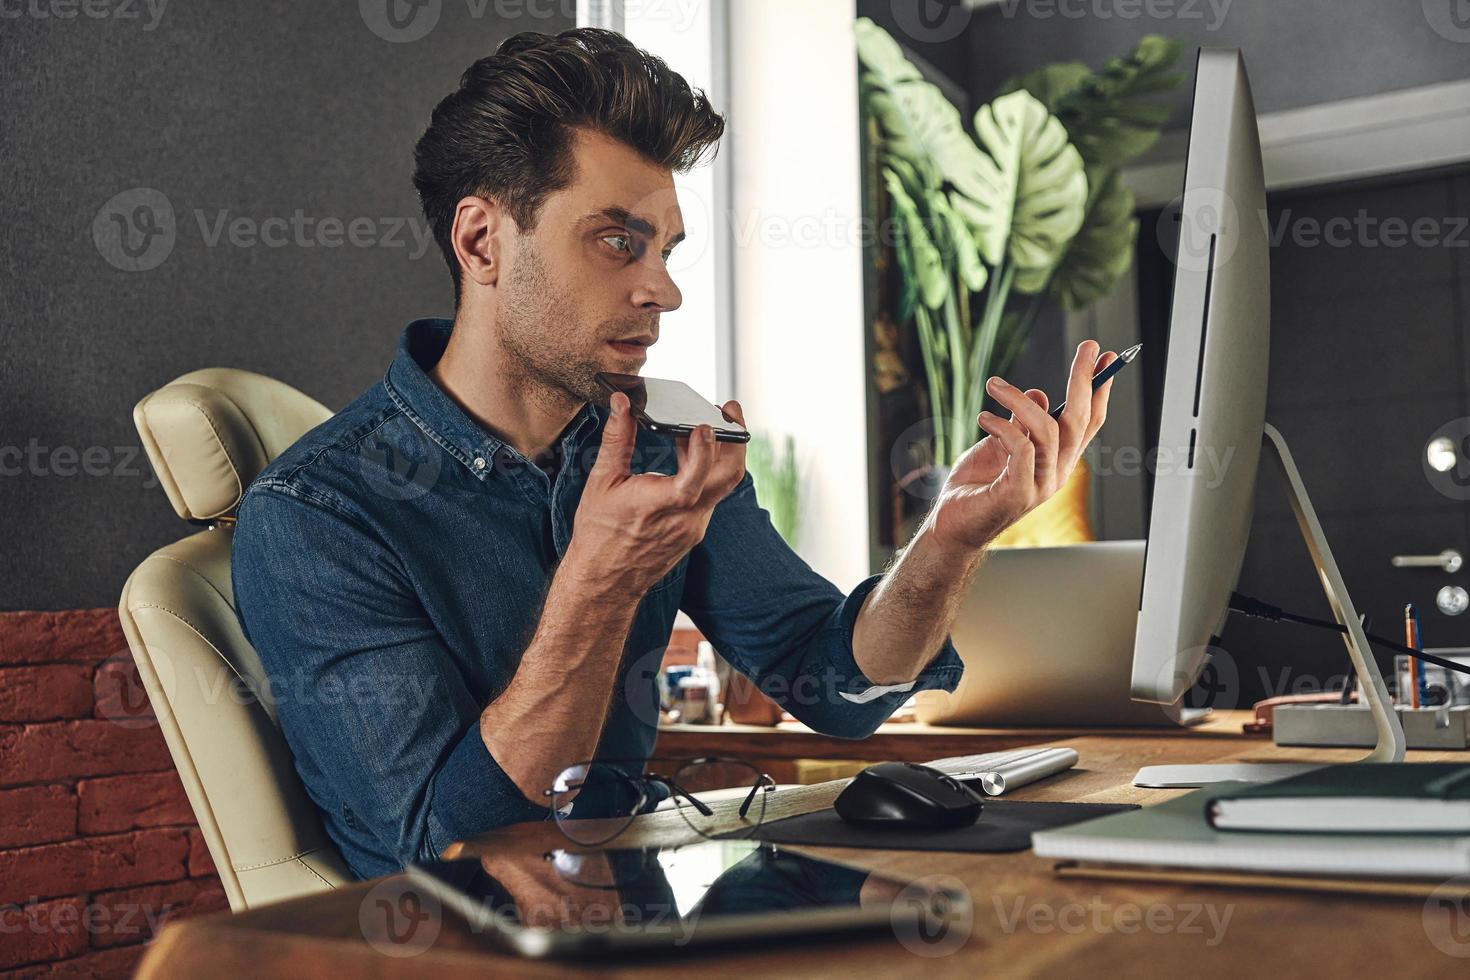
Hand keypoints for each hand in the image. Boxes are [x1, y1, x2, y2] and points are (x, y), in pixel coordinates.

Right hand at [566, 392, 746, 598]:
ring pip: (724, 485)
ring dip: (721, 453)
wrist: (604, 580)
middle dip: (735, 438)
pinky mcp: (695, 530)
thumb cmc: (598, 535)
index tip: (704, 423)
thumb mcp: (601, 482)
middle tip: (729, 410)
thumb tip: (621, 405)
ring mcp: (695, 526)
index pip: (696, 477)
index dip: (705, 448)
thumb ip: (616, 439)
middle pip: (730, 476)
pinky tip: (689, 457)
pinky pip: (711, 496)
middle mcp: (686, 518)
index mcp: (661, 505)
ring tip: (704, 427)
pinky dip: (707, 471)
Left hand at [926, 340, 1115, 553]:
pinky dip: (1003, 426)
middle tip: (1089, 346)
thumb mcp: (998, 444)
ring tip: (994, 384)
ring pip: (1048, 430)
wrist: (952, 524)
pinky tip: (983, 417)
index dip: (1099, 391)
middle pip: (1080, 421)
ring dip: (1021, 400)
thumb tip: (1040, 395)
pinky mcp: (1020, 493)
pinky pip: (1021, 448)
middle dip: (1086, 380)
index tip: (1107, 358)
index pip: (1088, 423)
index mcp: (1057, 460)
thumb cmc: (976, 486)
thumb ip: (1020, 423)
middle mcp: (1057, 472)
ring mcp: (1042, 485)